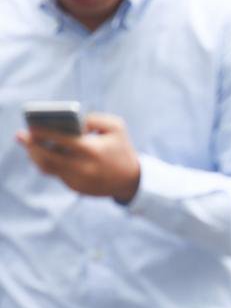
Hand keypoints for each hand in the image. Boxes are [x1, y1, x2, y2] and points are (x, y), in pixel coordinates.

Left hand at [16, 113, 140, 202]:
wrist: (131, 180)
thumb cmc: (122, 148)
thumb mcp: (116, 127)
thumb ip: (94, 119)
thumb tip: (71, 121)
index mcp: (92, 150)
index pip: (62, 140)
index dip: (44, 133)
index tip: (32, 126)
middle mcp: (82, 167)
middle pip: (48, 157)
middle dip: (32, 145)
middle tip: (22, 135)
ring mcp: (77, 180)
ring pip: (48, 168)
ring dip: (36, 155)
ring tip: (29, 145)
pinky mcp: (74, 188)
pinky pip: (57, 173)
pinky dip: (50, 163)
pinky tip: (44, 154)